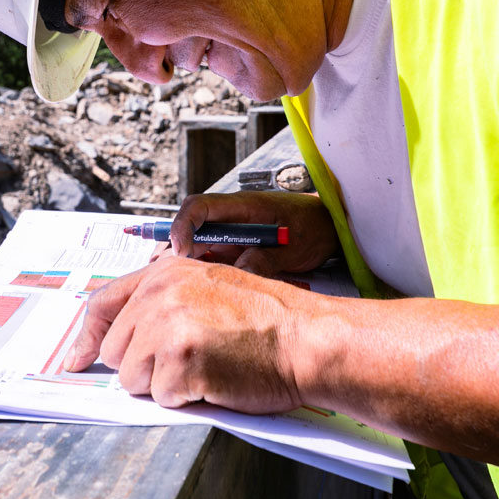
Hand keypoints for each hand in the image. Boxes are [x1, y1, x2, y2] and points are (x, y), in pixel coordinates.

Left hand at [62, 256, 317, 411]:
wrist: (308, 337)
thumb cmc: (269, 320)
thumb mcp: (211, 287)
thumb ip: (167, 300)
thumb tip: (128, 336)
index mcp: (164, 273)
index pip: (104, 304)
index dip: (87, 338)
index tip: (77, 359)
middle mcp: (160, 294)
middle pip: (116, 350)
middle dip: (142, 366)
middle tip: (186, 361)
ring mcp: (168, 325)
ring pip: (133, 378)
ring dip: (164, 384)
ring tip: (206, 366)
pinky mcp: (180, 359)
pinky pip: (160, 397)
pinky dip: (185, 398)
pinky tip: (214, 378)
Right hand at [157, 191, 339, 276]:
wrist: (330, 229)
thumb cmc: (314, 229)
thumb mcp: (293, 247)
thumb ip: (266, 259)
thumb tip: (239, 273)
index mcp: (242, 206)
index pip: (198, 206)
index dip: (182, 226)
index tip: (180, 251)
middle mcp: (230, 218)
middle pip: (190, 229)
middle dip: (175, 251)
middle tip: (168, 278)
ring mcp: (231, 233)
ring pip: (197, 246)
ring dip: (188, 266)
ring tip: (183, 289)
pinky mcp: (236, 248)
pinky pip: (212, 259)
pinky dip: (204, 273)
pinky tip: (203, 292)